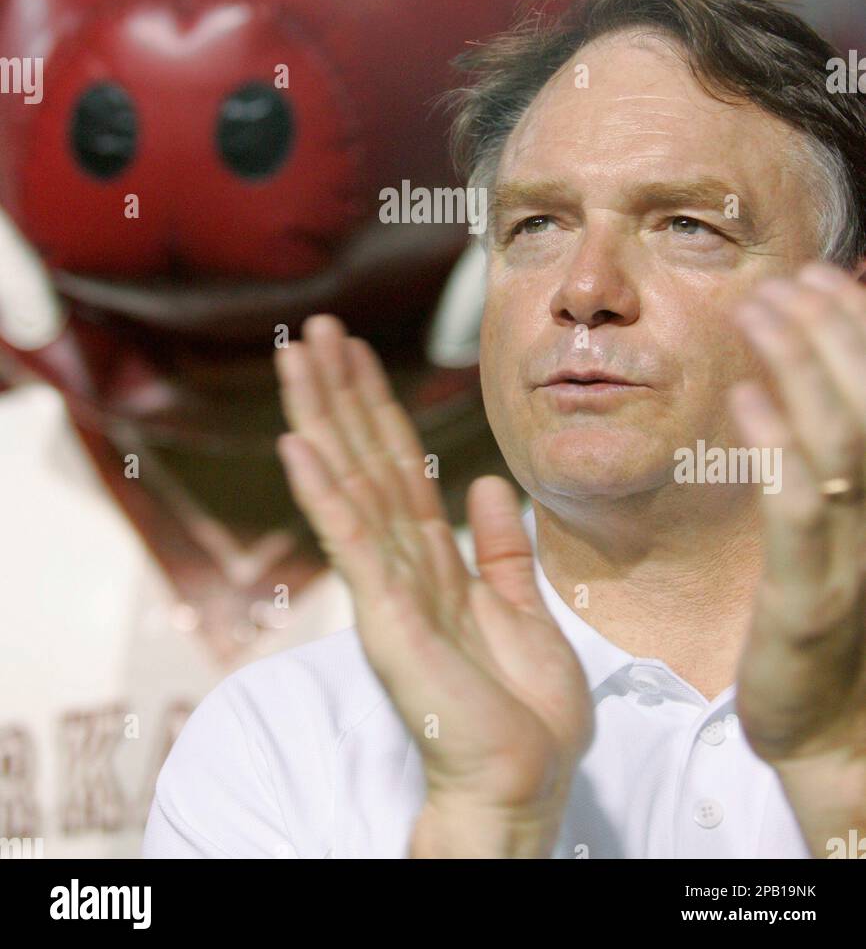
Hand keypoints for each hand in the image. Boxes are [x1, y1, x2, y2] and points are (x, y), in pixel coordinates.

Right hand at [275, 315, 591, 856]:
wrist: (521, 781)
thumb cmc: (522, 711)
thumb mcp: (523, 610)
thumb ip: (500, 549)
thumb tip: (483, 483)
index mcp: (434, 558)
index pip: (397, 464)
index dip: (375, 404)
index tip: (356, 349)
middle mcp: (401, 561)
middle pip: (363, 459)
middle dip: (338, 392)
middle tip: (312, 329)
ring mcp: (387, 586)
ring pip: (350, 483)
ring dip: (322, 417)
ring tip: (296, 357)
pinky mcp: (386, 616)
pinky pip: (353, 542)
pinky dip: (324, 492)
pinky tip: (296, 445)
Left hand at [729, 261, 865, 854]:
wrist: (837, 739)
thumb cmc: (839, 619)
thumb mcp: (847, 526)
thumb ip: (841, 447)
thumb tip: (821, 360)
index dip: (862, 326)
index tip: (825, 272)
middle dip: (833, 329)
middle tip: (787, 278)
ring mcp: (860, 560)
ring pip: (844, 443)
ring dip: (800, 364)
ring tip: (758, 310)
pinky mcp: (812, 603)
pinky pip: (798, 514)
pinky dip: (773, 449)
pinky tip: (741, 400)